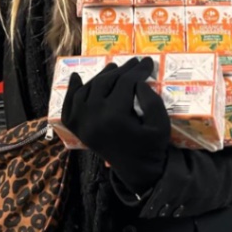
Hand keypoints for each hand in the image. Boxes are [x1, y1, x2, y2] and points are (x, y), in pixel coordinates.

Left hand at [61, 57, 169, 196]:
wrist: (137, 169)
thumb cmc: (151, 146)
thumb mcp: (161, 125)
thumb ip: (152, 102)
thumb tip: (137, 82)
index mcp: (115, 117)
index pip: (125, 83)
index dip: (138, 70)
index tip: (147, 62)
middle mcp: (93, 118)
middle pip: (106, 82)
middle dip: (122, 70)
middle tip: (134, 62)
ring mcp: (82, 123)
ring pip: (88, 89)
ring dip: (101, 76)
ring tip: (114, 68)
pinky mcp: (78, 129)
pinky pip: (70, 106)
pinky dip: (72, 90)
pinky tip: (77, 77)